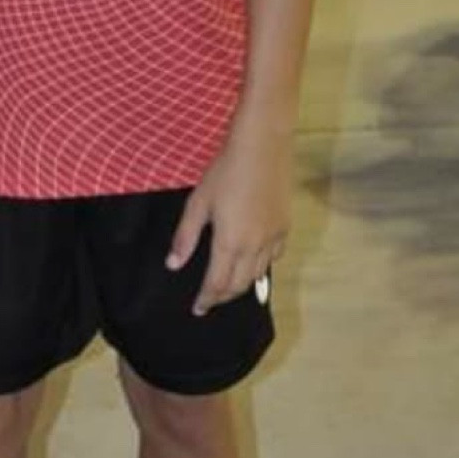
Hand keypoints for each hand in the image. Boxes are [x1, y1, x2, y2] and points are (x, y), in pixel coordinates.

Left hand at [166, 128, 292, 314]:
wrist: (263, 148)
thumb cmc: (225, 171)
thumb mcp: (198, 202)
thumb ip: (186, 236)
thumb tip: (173, 264)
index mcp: (230, 243)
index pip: (217, 283)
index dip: (206, 299)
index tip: (198, 309)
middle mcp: (255, 247)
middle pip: (239, 285)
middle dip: (223, 296)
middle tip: (210, 301)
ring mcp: (273, 238)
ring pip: (257, 274)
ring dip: (241, 285)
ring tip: (228, 288)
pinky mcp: (285, 227)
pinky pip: (273, 258)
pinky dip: (260, 268)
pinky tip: (252, 264)